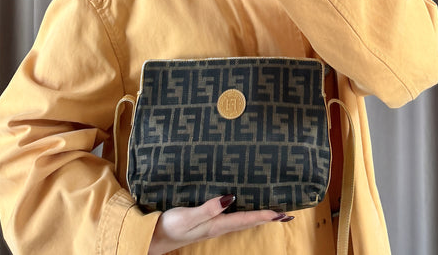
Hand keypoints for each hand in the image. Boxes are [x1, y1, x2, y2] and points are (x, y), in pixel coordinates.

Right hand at [148, 195, 293, 254]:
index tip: (282, 213)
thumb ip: (208, 209)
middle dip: (267, 218)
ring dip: (257, 216)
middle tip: (285, 215)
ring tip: (271, 212)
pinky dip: (243, 214)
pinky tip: (242, 208)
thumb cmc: (167, 226)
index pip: (246, 219)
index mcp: (216, 225)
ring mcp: (212, 225)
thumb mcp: (187, 217)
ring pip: (241, 220)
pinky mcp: (205, 222)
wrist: (152, 238)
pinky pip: (230, 218)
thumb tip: (231, 198)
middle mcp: (217, 226)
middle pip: (248, 221)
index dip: (264, 215)